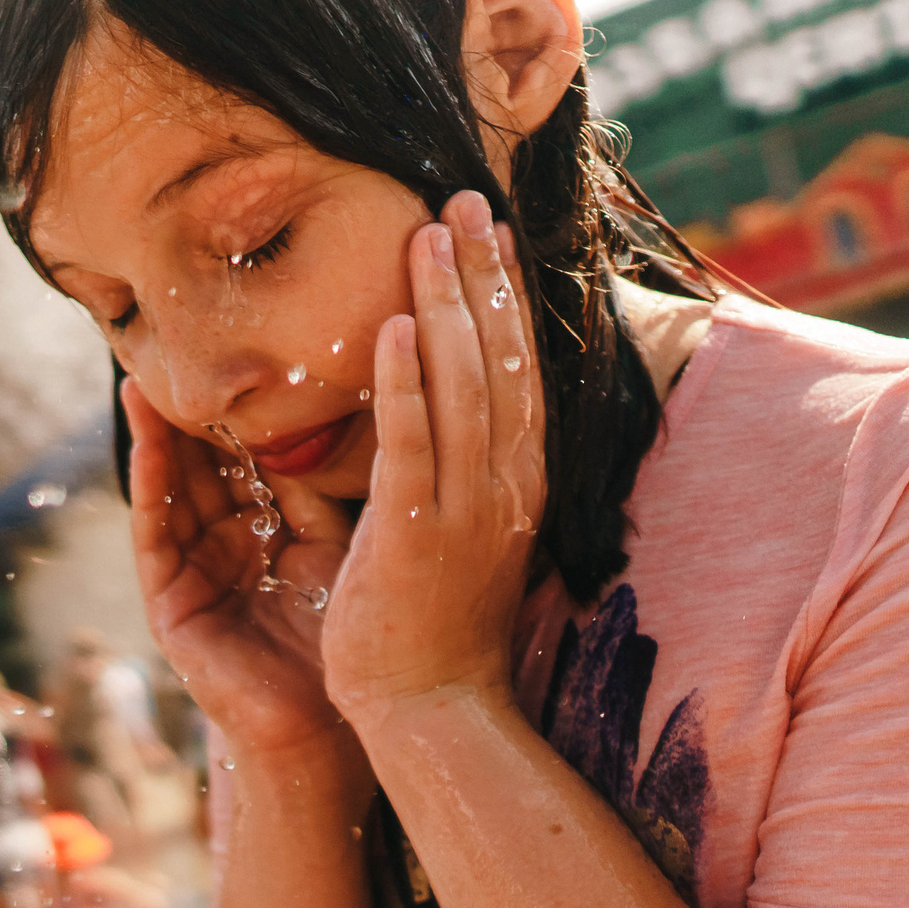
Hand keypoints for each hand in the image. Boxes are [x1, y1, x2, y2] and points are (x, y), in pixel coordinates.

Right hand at [120, 378, 363, 767]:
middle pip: (205, 465)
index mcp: (270, 533)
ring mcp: (193, 574)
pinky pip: (154, 533)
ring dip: (158, 434)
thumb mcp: (336, 548)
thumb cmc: (348, 645)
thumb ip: (319, 490)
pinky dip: (149, 483)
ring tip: (148, 378)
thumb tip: (327, 415)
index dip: (245, 407)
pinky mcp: (170, 604)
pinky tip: (147, 440)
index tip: (247, 348)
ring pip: (173, 489)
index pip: (251, 457)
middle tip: (184, 344)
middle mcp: (226, 548)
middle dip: (194, 409)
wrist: (335, 729)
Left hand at [323, 193, 546, 737]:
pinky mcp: (419, 535)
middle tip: (461, 199)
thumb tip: (440, 409)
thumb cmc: (436, 623)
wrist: (432, 708)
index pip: (518, 367)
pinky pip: (414, 445)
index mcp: (516, 480)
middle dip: (481, 274)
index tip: (487, 230)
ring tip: (426, 233)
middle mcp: (504, 484)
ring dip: (444, 304)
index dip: (505, 294)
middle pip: (502, 357)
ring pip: (464, 385)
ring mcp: (467, 509)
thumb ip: (456, 467)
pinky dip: (405, 382)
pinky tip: (390, 327)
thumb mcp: (460, 529)